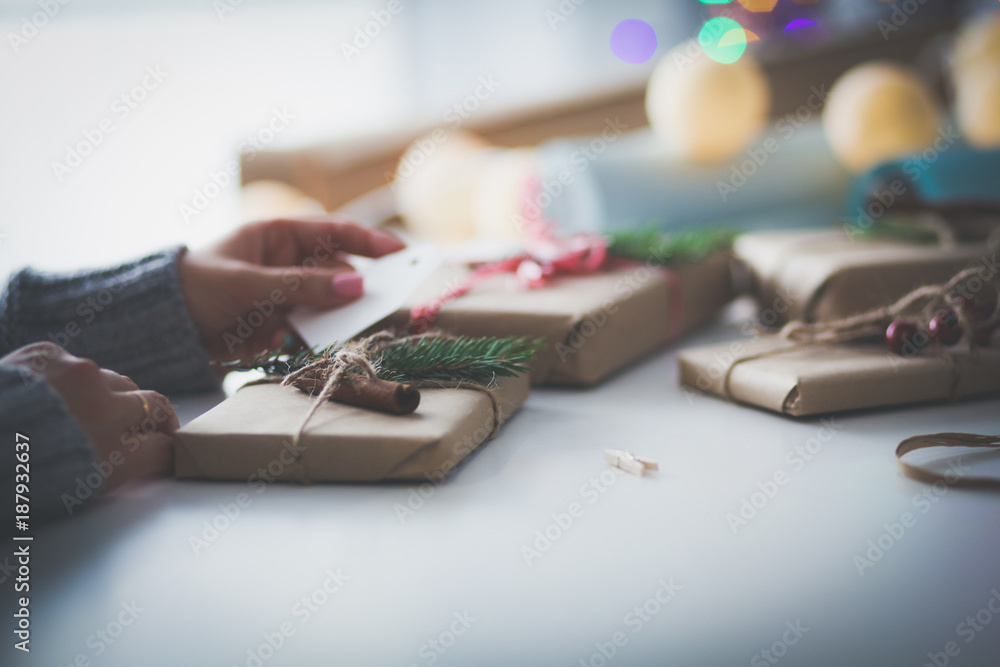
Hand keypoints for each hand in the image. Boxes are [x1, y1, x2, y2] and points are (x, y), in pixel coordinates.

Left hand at [2, 343, 177, 491]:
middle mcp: (105, 412)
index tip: (161, 451)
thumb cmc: (7, 482)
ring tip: (89, 412)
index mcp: (111, 459)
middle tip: (151, 427)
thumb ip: (112, 473)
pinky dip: (70, 379)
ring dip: (111, 396)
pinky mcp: (49, 355)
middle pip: (154, 407)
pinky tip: (51, 396)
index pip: (162, 449)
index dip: (163, 450)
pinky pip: (76, 364)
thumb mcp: (68, 495)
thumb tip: (140, 459)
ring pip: (118, 381)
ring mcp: (80, 376)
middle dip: (154, 419)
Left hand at [178, 215, 404, 360]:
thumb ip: (301, 286)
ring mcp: (288, 294)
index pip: (334, 232)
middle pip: (339, 270)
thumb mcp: (248, 284)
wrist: (163, 328)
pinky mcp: (283, 324)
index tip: (401, 252)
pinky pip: (314, 327)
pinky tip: (318, 340)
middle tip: (392, 298)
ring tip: (362, 324)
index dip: (370, 240)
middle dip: (363, 284)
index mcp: (279, 236)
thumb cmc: (196, 288)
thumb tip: (355, 286)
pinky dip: (321, 335)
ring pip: (330, 302)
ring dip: (343, 314)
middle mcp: (289, 262)